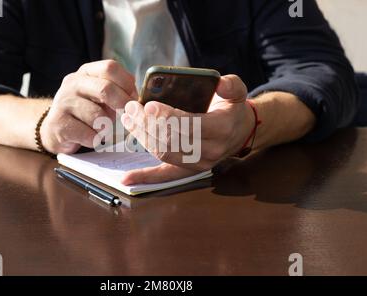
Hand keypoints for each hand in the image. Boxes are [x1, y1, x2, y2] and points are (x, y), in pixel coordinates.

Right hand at [41, 60, 137, 153]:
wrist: (56, 129)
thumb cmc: (87, 112)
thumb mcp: (101, 96)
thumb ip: (119, 90)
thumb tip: (137, 94)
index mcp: (86, 72)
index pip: (110, 67)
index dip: (127, 84)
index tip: (133, 98)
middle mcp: (72, 83)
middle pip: (105, 89)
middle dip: (122, 104)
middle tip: (127, 116)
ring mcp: (63, 103)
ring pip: (97, 116)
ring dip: (106, 127)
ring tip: (101, 129)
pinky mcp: (59, 124)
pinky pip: (89, 134)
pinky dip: (95, 139)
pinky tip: (90, 138)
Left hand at [120, 75, 255, 184]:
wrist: (240, 132)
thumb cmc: (232, 109)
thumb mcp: (237, 92)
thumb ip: (230, 85)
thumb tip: (220, 83)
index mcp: (222, 129)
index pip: (191, 125)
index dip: (168, 117)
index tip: (148, 106)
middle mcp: (211, 150)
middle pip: (172, 140)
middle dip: (147, 124)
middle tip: (131, 108)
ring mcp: (199, 164)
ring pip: (164, 153)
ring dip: (142, 137)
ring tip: (128, 120)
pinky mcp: (189, 170)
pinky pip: (165, 175)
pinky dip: (144, 176)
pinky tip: (126, 178)